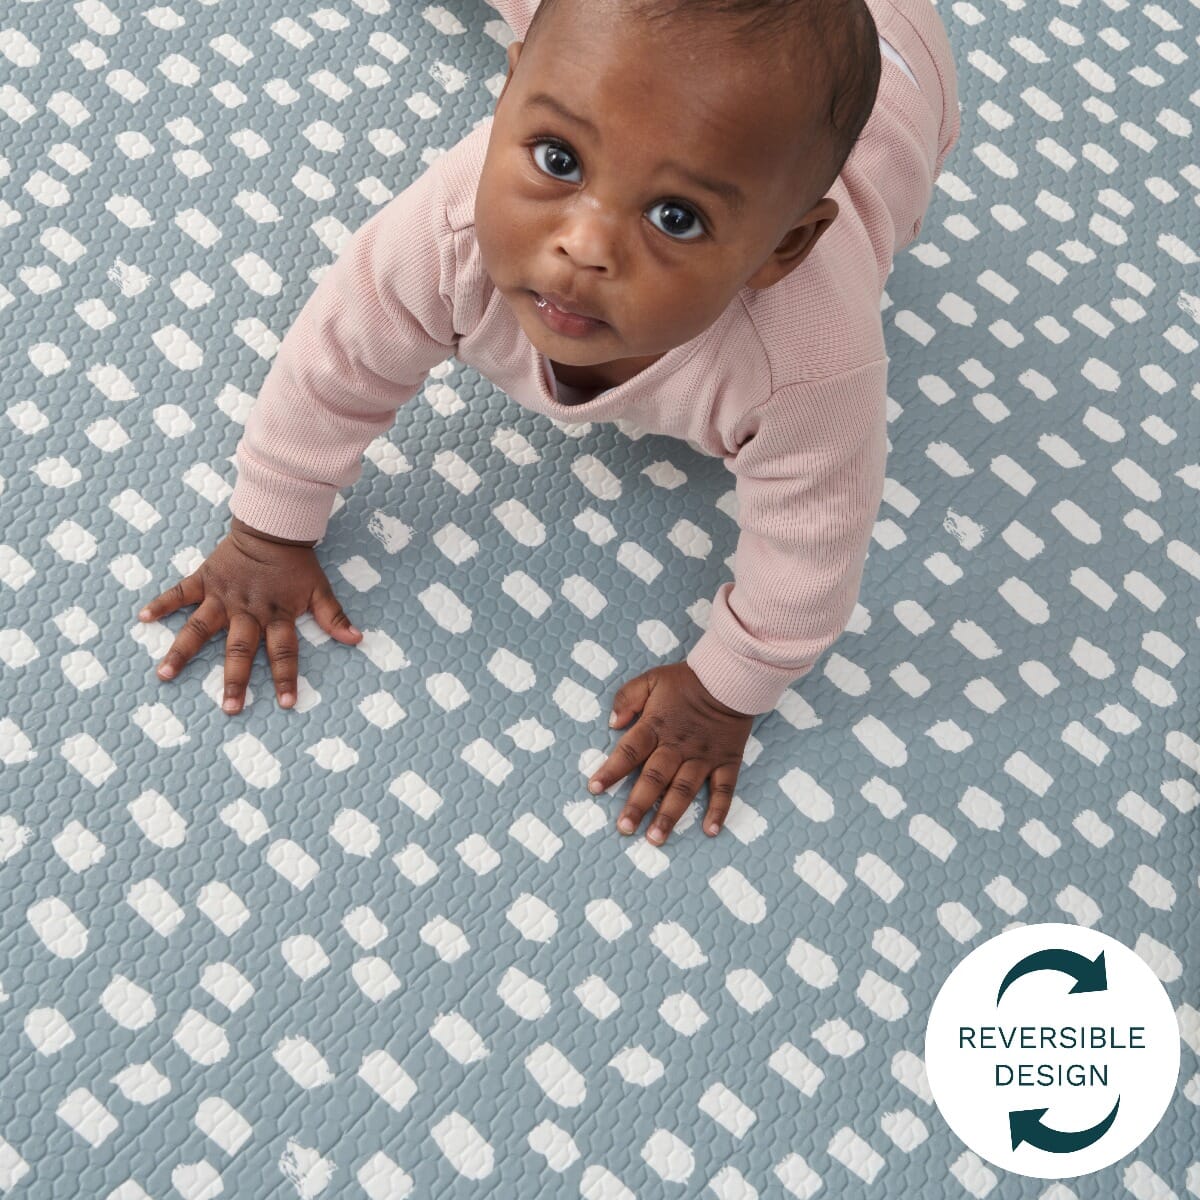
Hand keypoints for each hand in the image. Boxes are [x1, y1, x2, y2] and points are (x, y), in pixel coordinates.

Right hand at [136, 518, 363, 713]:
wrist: (272, 525)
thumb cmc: (296, 562)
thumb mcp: (319, 588)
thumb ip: (333, 616)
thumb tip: (357, 639)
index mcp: (276, 614)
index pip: (284, 651)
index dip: (286, 677)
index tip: (285, 704)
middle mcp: (247, 609)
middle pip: (241, 649)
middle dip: (236, 679)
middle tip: (230, 708)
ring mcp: (222, 595)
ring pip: (200, 627)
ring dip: (182, 651)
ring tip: (164, 674)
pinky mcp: (204, 579)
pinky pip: (179, 592)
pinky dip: (161, 603)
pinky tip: (142, 618)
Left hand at [587, 661, 754, 844]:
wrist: (731, 677)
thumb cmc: (687, 680)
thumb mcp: (651, 679)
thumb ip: (627, 698)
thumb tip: (613, 723)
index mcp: (656, 726)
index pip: (629, 751)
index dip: (611, 770)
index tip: (594, 789)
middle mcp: (678, 746)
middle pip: (654, 778)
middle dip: (638, 804)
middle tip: (624, 828)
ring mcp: (703, 757)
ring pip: (684, 790)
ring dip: (670, 815)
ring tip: (656, 838)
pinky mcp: (726, 761)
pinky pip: (724, 789)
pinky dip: (719, 810)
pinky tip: (710, 831)